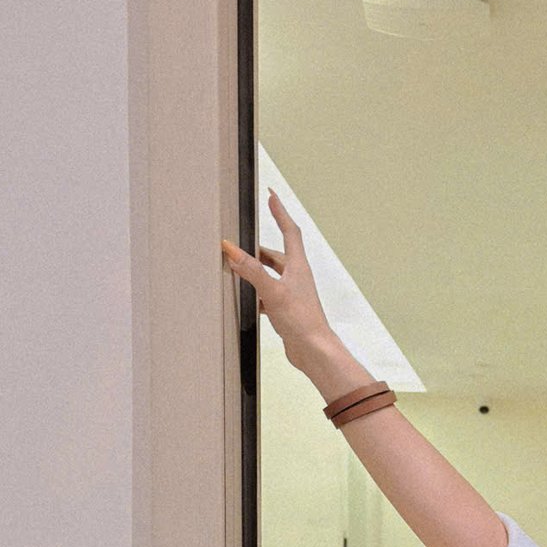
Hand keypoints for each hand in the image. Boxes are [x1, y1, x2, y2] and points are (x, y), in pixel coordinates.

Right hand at [220, 190, 337, 370]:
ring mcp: (292, 293)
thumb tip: (232, 250)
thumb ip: (251, 270)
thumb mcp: (272, 291)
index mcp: (298, 266)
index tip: (271, 195)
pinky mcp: (287, 309)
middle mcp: (297, 276)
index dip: (280, 212)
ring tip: (237, 268)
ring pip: (270, 274)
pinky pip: (268, 294)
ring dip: (254, 271)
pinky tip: (246, 299)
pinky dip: (256, 293)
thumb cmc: (302, 321)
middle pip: (276, 254)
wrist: (314, 351)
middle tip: (240, 241)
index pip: (289, 230)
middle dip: (257, 247)